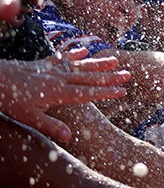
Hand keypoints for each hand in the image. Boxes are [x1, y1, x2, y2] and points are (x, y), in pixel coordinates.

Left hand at [0, 51, 129, 141]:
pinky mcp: (41, 64)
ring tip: (114, 60)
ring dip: (97, 63)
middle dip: (109, 77)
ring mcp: (50, 69)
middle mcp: (57, 78)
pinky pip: (62, 58)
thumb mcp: (28, 117)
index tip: (123, 91)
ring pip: (79, 66)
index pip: (88, 93)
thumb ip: (50, 126)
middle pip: (89, 78)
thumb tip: (70, 137)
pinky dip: (74, 54)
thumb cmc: (8, 99)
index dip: (107, 92)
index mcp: (58, 92)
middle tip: (128, 75)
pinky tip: (84, 50)